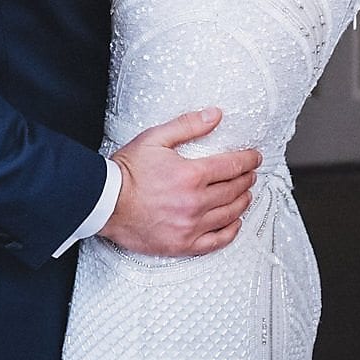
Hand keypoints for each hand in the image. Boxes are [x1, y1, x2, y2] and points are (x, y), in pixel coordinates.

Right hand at [101, 108, 261, 257]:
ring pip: (229, 214)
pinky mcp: (182, 244)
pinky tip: (235, 223)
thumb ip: (188, 125)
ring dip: (243, 202)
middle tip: (251, 173)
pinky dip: (230, 232)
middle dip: (247, 179)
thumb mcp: (156, 138)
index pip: (232, 166)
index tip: (255, 157)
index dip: (248, 160)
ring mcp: (190, 226)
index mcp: (191, 175)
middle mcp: (195, 202)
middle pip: (234, 190)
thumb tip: (215, 115)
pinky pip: (216, 241)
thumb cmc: (127, 171)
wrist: (105, 203)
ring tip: (246, 194)